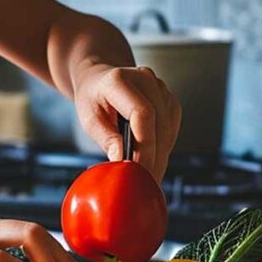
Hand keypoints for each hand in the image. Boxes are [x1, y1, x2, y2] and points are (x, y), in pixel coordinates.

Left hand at [73, 62, 181, 180]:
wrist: (99, 80)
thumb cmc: (92, 99)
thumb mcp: (89, 119)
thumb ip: (107, 139)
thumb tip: (123, 163)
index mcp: (119, 80)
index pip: (142, 112)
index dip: (144, 145)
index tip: (139, 170)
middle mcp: (144, 79)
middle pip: (159, 122)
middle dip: (154, 157)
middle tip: (147, 183)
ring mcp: (159, 87)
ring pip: (168, 128)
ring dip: (161, 155)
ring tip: (150, 178)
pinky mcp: (168, 99)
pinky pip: (171, 128)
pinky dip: (164, 147)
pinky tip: (155, 162)